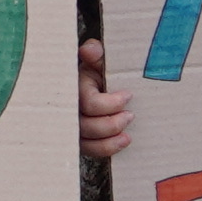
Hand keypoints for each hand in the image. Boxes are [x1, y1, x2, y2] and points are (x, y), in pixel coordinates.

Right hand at [75, 37, 134, 160]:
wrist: (102, 83)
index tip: (128, 95)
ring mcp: (74, 126)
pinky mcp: (81, 139)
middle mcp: (70, 109)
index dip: (110, 104)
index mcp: (74, 88)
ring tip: (127, 135)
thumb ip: (96, 53)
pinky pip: (90, 150)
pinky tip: (123, 141)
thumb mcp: (98, 59)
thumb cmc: (99, 70)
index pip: (88, 103)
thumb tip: (90, 50)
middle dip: (111, 124)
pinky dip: (107, 149)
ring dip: (109, 140)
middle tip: (130, 115)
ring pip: (86, 142)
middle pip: (86, 126)